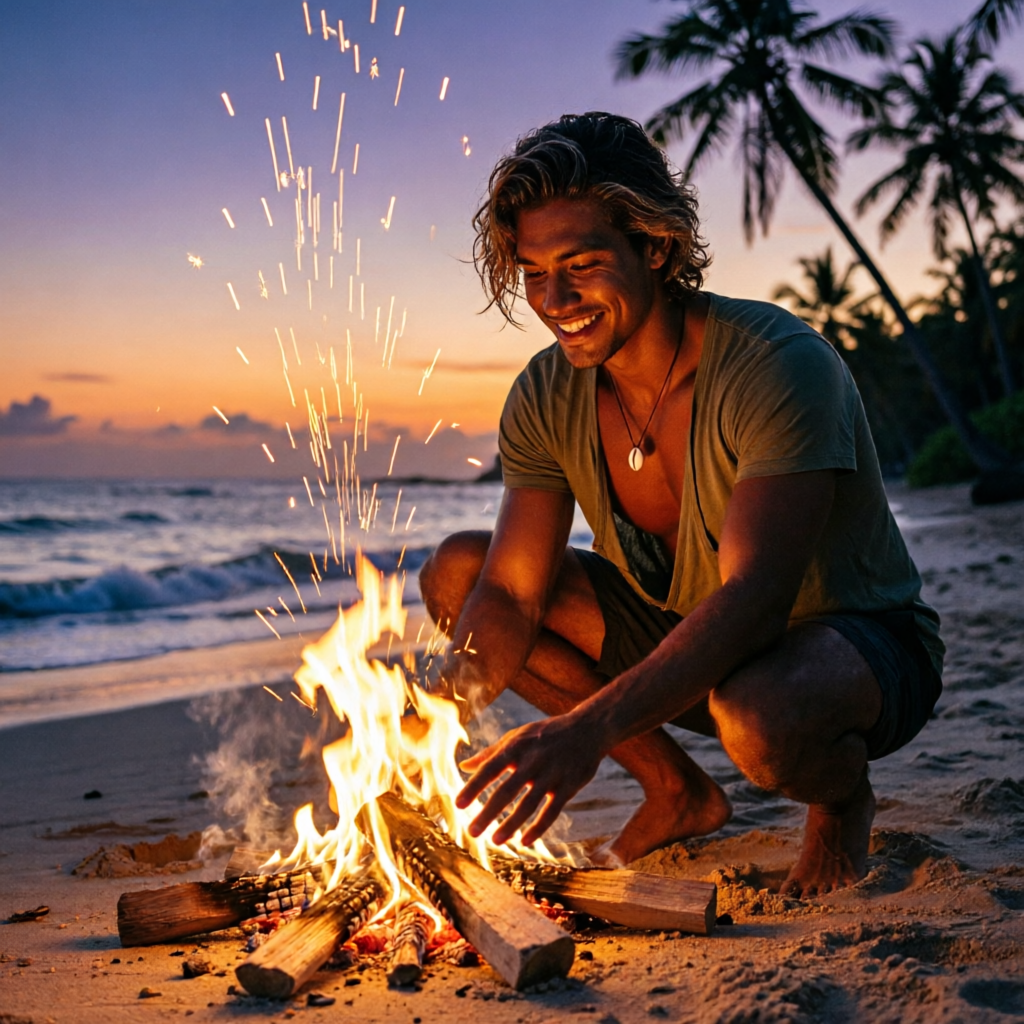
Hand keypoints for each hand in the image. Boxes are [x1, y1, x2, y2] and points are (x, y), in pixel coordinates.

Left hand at [455, 712, 606, 846]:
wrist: (587, 728)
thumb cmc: (545, 734)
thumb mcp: (517, 736)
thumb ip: (491, 753)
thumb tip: (463, 767)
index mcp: (516, 747)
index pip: (490, 768)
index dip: (473, 787)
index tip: (457, 805)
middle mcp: (533, 760)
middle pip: (507, 790)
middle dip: (488, 812)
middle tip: (471, 832)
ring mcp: (552, 774)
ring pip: (529, 804)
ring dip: (511, 824)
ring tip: (495, 841)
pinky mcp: (568, 786)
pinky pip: (552, 811)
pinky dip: (538, 827)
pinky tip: (525, 841)